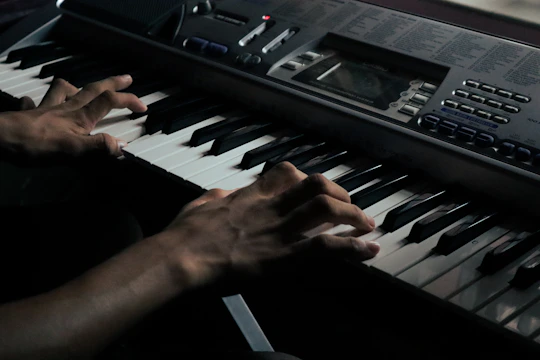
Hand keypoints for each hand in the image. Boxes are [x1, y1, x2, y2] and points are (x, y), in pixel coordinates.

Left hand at [0, 75, 146, 159]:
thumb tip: (122, 146)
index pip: (109, 102)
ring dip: (75, 87)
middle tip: (126, 77)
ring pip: (65, 91)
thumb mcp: (73, 150)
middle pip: (94, 90)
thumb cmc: (36, 144)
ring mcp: (48, 110)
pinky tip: (36, 103)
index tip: (143, 106)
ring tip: (81, 87)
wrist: (0, 139)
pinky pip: (35, 103)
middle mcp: (67, 109)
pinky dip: (38, 102)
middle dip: (113, 83)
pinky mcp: (30, 115)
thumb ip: (99, 147)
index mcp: (80, 117)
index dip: (128, 101)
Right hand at [156, 162, 379, 290]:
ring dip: (353, 215)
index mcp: (250, 195)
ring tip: (366, 224)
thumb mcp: (200, 204)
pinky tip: (369, 250)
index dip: (307, 178)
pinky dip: (352, 247)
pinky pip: (325, 246)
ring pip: (326, 209)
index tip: (316, 187)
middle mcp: (270, 207)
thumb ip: (217, 197)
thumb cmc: (184, 235)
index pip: (286, 172)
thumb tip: (225, 194)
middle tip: (349, 205)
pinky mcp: (283, 256)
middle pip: (315, 185)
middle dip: (339, 193)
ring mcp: (279, 230)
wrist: (181, 257)